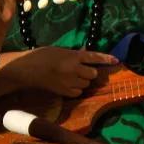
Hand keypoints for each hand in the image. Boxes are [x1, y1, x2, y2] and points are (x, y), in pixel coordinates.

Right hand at [4, 47, 118, 96]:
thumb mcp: (59, 51)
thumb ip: (73, 55)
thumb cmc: (41, 56)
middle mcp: (74, 69)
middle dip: (88, 73)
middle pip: (92, 74)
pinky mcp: (64, 91)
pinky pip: (77, 93)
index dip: (106, 59)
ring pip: (85, 84)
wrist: (26, 69)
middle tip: (79, 71)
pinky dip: (75, 90)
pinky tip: (67, 86)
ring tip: (70, 78)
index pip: (94, 57)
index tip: (116, 61)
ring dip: (82, 82)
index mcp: (73, 56)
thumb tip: (86, 56)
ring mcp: (69, 81)